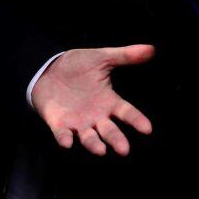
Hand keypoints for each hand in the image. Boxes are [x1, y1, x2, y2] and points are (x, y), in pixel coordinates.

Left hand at [31, 45, 154, 155]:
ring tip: (101, 150)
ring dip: (94, 144)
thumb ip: (124, 56)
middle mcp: (97, 116)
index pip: (127, 113)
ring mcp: (78, 122)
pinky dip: (65, 139)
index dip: (137, 120)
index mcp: (109, 101)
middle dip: (116, 140)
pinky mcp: (59, 124)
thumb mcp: (100, 58)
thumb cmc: (77, 65)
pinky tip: (67, 142)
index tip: (147, 129)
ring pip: (89, 138)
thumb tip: (151, 48)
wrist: (47, 67)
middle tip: (124, 149)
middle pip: (110, 131)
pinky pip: (63, 134)